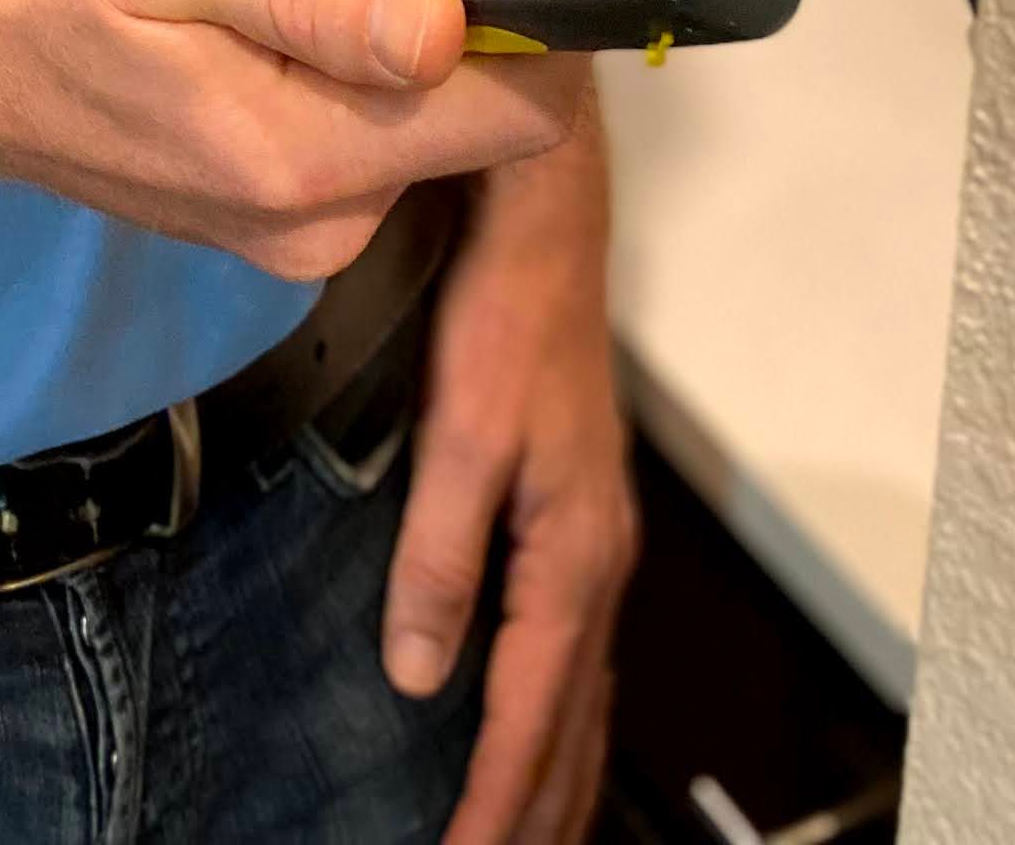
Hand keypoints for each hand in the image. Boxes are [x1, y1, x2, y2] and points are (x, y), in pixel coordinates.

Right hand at [0, 0, 574, 278]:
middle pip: (472, 101)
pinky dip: (332, 35)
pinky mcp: (264, 199)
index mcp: (309, 162)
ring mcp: (291, 221)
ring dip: (378, 1)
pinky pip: (352, 110)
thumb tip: (453, 30)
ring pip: (411, 100)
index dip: (528, 3)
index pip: (520, 110)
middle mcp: (320, 221)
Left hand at [385, 118, 634, 844]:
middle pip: (573, 728)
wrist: (547, 231)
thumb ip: (439, 557)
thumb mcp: (463, 437)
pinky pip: (576, 654)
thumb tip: (418, 674)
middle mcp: (597, 566)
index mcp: (571, 560)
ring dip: (557, 778)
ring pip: (583, 698)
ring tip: (526, 836)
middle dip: (538, 814)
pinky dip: (562, 719)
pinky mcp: (581, 518)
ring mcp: (596, 543)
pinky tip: (543, 729)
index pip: (532, 714)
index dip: (495, 799)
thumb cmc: (506, 324)